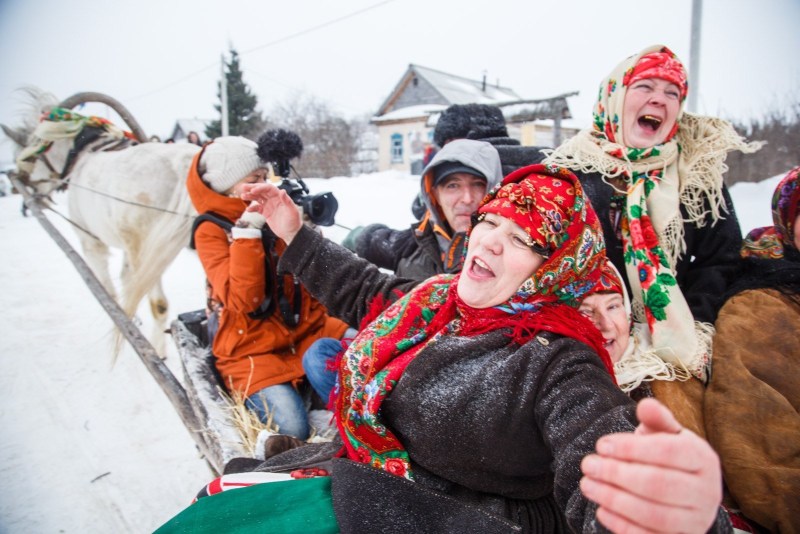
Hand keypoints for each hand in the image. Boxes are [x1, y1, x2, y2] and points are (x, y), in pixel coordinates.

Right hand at [240, 182, 301, 243]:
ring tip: (243, 196)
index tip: (253, 190)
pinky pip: (257, 208)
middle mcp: (274, 199)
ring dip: (250, 196)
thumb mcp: (292, 211)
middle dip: (252, 188)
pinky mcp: (266, 213)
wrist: (291, 233)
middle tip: (243, 187)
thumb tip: (282, 191)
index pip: (268, 188)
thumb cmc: (294, 222)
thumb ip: (287, 201)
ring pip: (258, 198)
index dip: (260, 188)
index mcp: (280, 197)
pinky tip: (248, 209)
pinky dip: (252, 208)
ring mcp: (269, 206)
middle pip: (261, 191)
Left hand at [580, 398, 721, 532]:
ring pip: (653, 514)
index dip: (630, 448)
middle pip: (658, 484)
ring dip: (613, 499)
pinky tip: (601, 510)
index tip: (601, 445)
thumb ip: (656, 419)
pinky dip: (622, 525)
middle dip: (616, 474)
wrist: (688, 495)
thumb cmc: (670, 457)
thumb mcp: (666, 434)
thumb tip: (646, 404)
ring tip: (587, 484)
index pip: (667, 451)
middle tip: (587, 465)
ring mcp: (696, 521)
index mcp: (704, 458)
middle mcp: (707, 492)